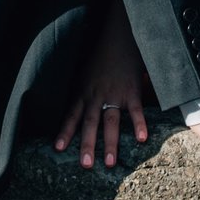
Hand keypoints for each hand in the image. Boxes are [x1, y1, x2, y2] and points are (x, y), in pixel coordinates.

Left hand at [54, 5, 150, 168]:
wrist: (118, 33)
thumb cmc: (102, 53)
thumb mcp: (86, 70)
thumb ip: (85, 90)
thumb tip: (80, 106)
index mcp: (83, 90)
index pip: (71, 114)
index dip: (65, 132)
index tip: (58, 149)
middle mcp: (96, 94)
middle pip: (90, 123)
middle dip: (87, 145)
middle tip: (86, 165)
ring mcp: (114, 93)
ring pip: (110, 121)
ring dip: (110, 142)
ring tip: (110, 163)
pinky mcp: (131, 89)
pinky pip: (136, 110)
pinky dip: (139, 124)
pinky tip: (141, 139)